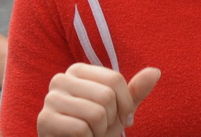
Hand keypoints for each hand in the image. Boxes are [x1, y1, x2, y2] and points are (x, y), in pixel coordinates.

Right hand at [37, 63, 159, 136]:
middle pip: (106, 96)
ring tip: (91, 133)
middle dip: (112, 118)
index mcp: (78, 70)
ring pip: (96, 113)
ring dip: (99, 130)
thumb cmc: (96, 127)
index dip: (126, 103)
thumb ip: (136, 91)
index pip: (115, 80)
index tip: (125, 118)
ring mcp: (49, 99)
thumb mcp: (120, 109)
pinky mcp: (44, 120)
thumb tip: (156, 71)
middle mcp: (60, 79)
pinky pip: (81, 129)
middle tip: (102, 128)